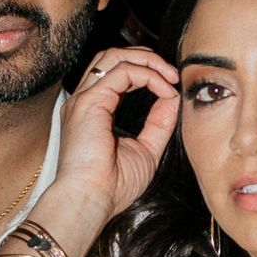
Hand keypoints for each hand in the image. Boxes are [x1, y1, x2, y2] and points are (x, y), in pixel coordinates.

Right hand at [49, 45, 181, 229]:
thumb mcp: (146, 149)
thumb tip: (173, 97)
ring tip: (169, 75)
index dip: (146, 72)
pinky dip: (148, 76)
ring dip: (147, 60)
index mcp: (93, 111)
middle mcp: (85, 101)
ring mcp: (84, 99)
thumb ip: (159, 122)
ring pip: (114, 56)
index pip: (116, 73)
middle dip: (146, 57)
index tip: (170, 87)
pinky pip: (123, 72)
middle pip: (112, 57)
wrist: (91, 200)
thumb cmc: (112, 186)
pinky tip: (163, 89)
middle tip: (172, 73)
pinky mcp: (89, 102)